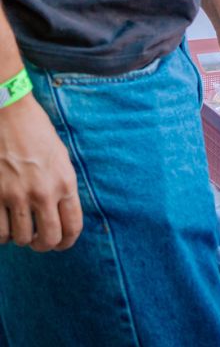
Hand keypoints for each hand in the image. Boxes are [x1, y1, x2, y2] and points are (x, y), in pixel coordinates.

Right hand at [0, 95, 81, 251]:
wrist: (9, 114)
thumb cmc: (37, 133)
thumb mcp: (60, 157)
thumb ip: (61, 186)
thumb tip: (58, 214)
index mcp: (65, 182)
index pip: (72, 226)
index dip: (67, 242)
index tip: (61, 245)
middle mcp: (43, 192)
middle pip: (48, 240)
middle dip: (43, 245)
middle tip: (38, 240)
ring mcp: (16, 195)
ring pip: (21, 239)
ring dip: (20, 237)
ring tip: (20, 225)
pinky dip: (1, 233)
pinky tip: (3, 223)